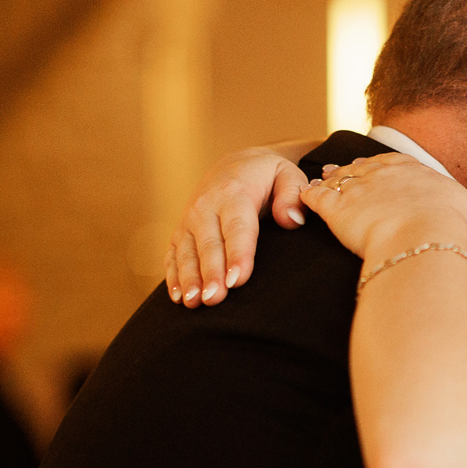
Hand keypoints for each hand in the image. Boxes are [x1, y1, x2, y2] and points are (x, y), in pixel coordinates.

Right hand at [166, 148, 309, 306]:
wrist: (234, 165)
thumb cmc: (267, 176)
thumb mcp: (287, 174)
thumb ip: (293, 194)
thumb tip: (292, 220)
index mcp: (234, 193)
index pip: (237, 228)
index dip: (237, 255)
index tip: (237, 279)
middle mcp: (206, 206)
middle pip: (208, 245)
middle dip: (210, 273)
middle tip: (214, 298)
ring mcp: (189, 220)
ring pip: (187, 252)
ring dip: (189, 279)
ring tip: (194, 302)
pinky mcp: (181, 232)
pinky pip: (173, 255)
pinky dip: (173, 276)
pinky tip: (178, 297)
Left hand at [297, 152, 466, 268]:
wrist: (425, 239)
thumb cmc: (449, 228)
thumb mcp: (462, 208)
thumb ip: (449, 202)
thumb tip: (450, 208)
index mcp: (412, 170)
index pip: (391, 163)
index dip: (380, 167)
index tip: (372, 168)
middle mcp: (382, 173)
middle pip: (361, 167)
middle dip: (351, 169)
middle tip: (340, 170)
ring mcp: (357, 188)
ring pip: (338, 178)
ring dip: (328, 179)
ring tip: (319, 179)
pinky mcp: (336, 209)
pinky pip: (317, 197)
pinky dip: (309, 195)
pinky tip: (304, 196)